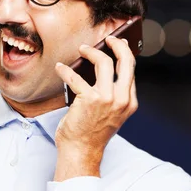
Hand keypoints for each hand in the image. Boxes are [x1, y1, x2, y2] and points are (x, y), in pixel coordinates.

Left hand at [53, 36, 137, 179]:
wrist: (81, 151)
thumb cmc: (91, 132)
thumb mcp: (110, 113)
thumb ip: (112, 93)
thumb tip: (102, 66)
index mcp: (129, 102)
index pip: (131, 70)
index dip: (124, 53)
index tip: (117, 44)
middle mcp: (122, 99)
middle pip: (126, 61)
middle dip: (117, 45)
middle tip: (107, 39)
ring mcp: (107, 99)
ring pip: (104, 63)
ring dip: (91, 52)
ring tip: (82, 49)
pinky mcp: (89, 100)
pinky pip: (76, 77)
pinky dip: (65, 70)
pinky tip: (60, 68)